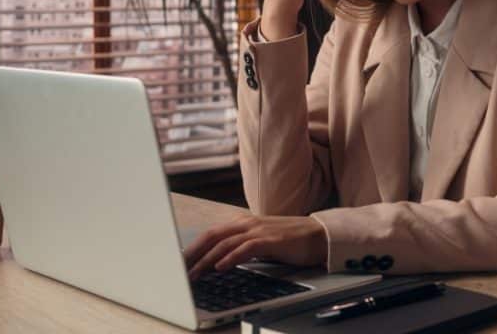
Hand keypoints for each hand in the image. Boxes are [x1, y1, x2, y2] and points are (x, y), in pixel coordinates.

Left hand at [184, 215, 327, 278]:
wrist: (318, 236)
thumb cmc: (290, 241)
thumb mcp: (261, 242)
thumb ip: (241, 247)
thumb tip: (219, 261)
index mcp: (243, 223)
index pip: (211, 234)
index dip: (193, 248)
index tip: (179, 262)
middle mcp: (247, 223)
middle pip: (212, 236)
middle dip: (192, 254)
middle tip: (178, 269)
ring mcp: (258, 230)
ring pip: (224, 243)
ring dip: (206, 260)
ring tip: (194, 274)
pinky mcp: (270, 240)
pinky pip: (245, 248)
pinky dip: (230, 257)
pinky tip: (220, 267)